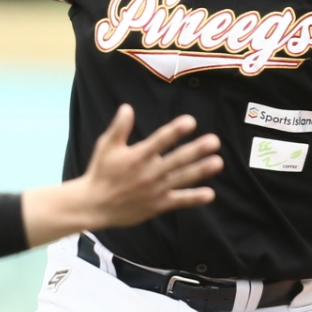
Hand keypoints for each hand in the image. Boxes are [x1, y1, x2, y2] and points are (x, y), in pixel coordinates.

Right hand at [21, 105, 221, 246]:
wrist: (94, 205)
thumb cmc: (100, 171)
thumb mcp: (106, 146)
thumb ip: (119, 127)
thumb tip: (127, 107)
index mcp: (138, 156)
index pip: (160, 140)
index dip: (175, 131)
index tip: (190, 122)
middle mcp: (149, 172)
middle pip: (177, 159)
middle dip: (197, 150)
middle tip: (214, 141)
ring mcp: (155, 190)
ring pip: (182, 178)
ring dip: (201, 170)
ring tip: (218, 162)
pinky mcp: (157, 205)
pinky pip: (179, 201)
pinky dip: (194, 198)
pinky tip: (210, 194)